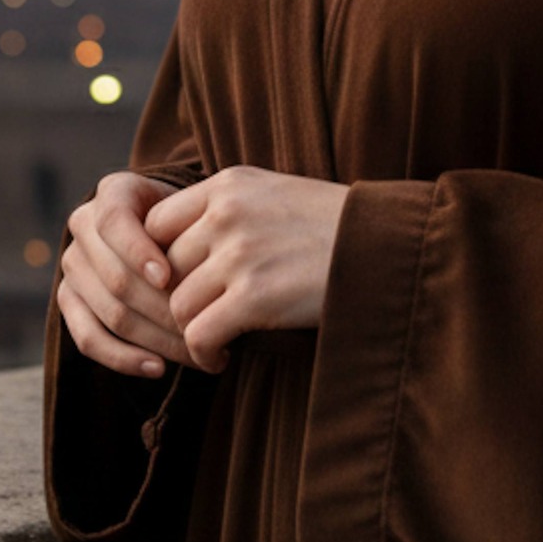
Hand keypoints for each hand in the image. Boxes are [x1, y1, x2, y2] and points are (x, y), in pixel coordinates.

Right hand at [56, 171, 194, 378]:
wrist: (174, 235)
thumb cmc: (195, 223)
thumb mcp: (198, 211)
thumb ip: (193, 228)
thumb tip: (198, 280)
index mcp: (113, 193)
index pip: (113, 221)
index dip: (138, 251)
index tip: (170, 278)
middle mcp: (84, 225)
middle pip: (116, 277)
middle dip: (164, 309)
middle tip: (206, 329)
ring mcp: (73, 265)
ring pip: (110, 312)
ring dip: (156, 340)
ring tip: (199, 354)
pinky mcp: (69, 301)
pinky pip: (88, 338)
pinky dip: (123, 359)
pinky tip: (158, 368)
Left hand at [145, 166, 350, 373]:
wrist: (385, 246)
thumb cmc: (332, 226)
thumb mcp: (273, 194)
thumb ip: (227, 208)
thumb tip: (180, 247)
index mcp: (228, 184)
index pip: (156, 223)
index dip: (162, 259)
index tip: (184, 282)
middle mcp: (226, 213)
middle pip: (164, 268)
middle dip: (177, 300)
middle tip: (198, 319)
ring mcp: (239, 254)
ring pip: (178, 304)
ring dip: (191, 330)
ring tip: (213, 340)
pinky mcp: (254, 297)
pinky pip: (199, 334)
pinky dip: (203, 353)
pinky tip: (221, 357)